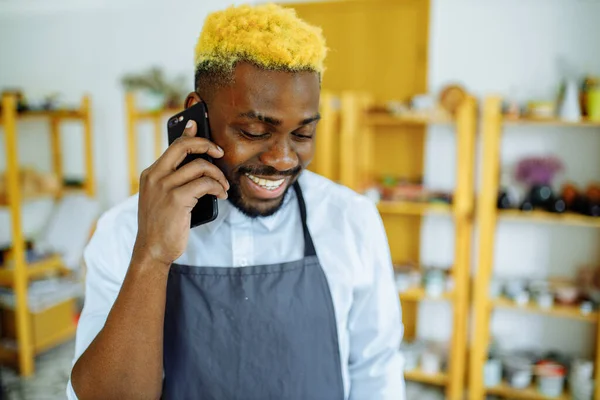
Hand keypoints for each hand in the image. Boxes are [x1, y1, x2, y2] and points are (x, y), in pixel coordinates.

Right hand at [133, 120, 228, 267]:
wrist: (152, 250)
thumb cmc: (162, 225)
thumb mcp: (164, 198)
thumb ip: (176, 180)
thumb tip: (197, 164)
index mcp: (151, 174)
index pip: (173, 146)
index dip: (188, 134)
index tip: (197, 125)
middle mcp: (155, 176)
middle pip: (185, 147)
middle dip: (207, 145)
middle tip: (220, 153)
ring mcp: (164, 187)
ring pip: (200, 166)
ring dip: (218, 176)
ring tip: (223, 187)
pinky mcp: (176, 199)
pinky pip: (205, 184)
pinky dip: (218, 188)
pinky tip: (221, 195)